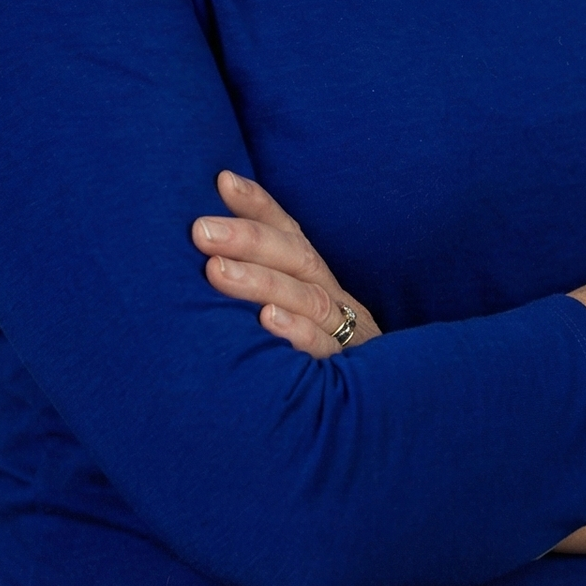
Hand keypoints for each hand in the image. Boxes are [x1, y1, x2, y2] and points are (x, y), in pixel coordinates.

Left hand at [193, 170, 381, 357]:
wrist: (384, 405)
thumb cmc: (316, 347)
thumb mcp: (292, 305)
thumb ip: (258, 274)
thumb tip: (203, 233)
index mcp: (314, 276)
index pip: (287, 231)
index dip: (257, 204)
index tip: (223, 181)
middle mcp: (331, 295)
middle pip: (294, 257)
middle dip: (247, 239)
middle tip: (201, 232)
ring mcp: (345, 331)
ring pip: (306, 298)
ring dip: (261, 282)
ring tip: (217, 271)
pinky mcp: (349, 369)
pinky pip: (326, 349)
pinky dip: (297, 333)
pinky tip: (267, 320)